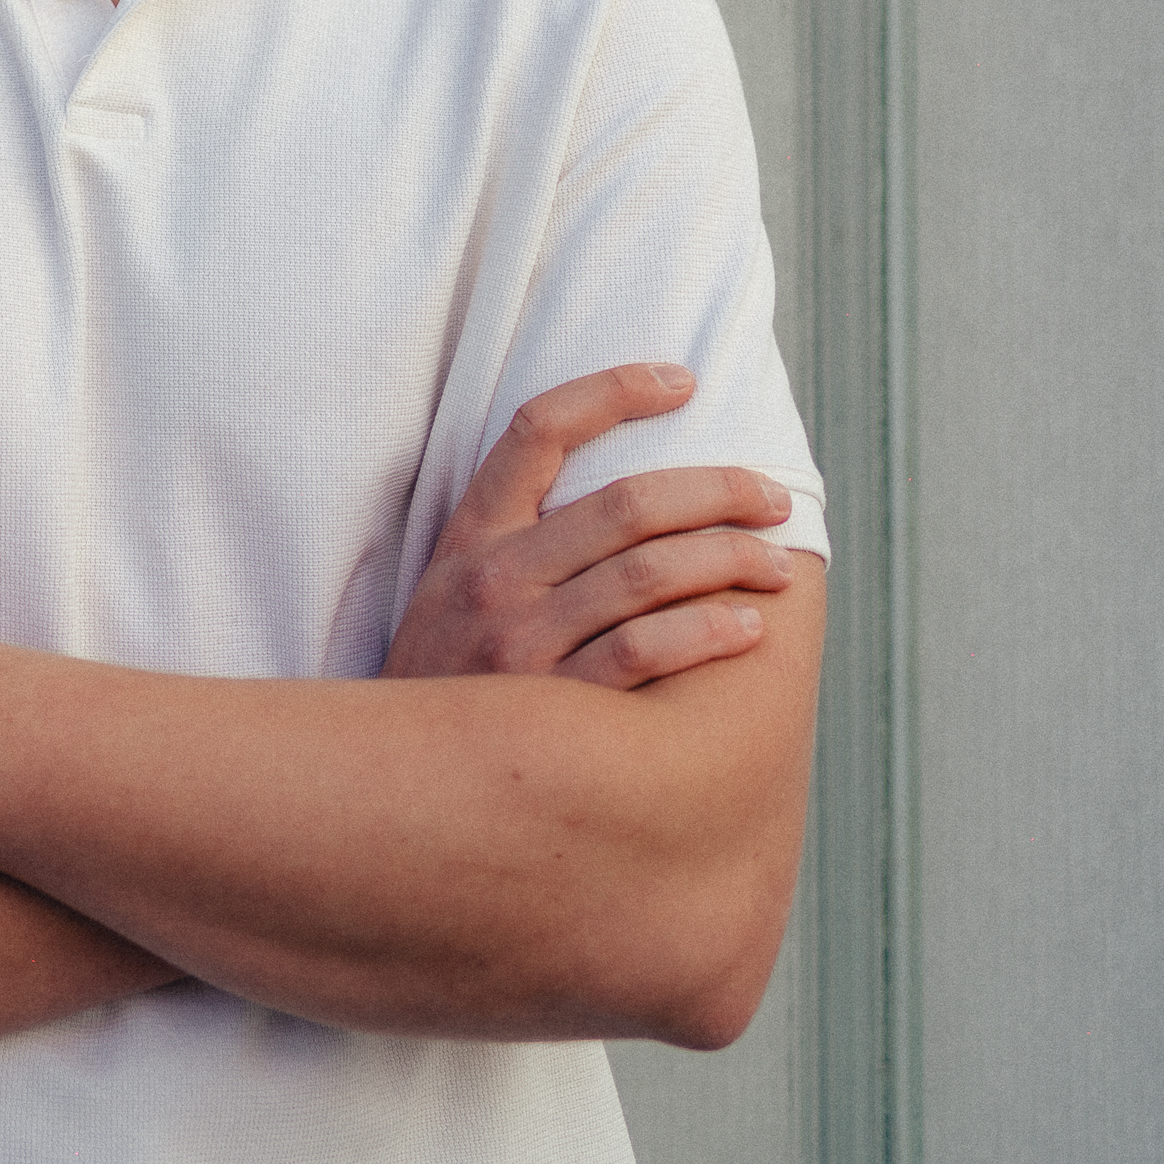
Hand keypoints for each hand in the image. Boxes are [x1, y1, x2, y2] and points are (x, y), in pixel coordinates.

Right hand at [382, 364, 796, 687]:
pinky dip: (704, 634)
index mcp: (471, 534)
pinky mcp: (547, 706)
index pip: (540, 429)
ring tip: (777, 567)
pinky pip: (641, 654)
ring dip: (728, 561)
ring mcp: (520, 641)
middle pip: (625, 502)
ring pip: (645, 574)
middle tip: (773, 498)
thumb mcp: (448, 591)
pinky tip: (746, 630)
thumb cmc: (442, 679)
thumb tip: (620, 497)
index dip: (614, 390)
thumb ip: (511, 542)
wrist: (385, 783)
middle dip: (717, 491)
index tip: (683, 381)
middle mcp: (495, 576)